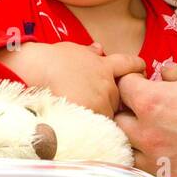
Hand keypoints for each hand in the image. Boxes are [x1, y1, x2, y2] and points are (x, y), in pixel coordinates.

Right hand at [0, 41, 144, 116]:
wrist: (35, 70)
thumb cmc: (48, 60)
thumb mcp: (72, 50)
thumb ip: (89, 53)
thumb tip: (99, 48)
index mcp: (104, 65)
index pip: (131, 64)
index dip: (137, 69)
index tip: (141, 72)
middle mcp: (107, 83)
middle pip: (118, 96)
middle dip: (110, 100)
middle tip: (93, 102)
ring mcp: (101, 100)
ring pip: (109, 113)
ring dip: (100, 115)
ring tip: (81, 116)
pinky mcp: (92, 115)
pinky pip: (98, 127)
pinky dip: (92, 128)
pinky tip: (80, 126)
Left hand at [114, 59, 176, 176]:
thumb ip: (176, 71)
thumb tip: (163, 74)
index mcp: (152, 101)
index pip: (123, 85)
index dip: (131, 77)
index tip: (142, 77)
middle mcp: (147, 131)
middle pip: (116, 116)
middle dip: (125, 105)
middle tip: (141, 100)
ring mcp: (156, 155)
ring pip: (123, 144)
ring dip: (129, 133)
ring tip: (144, 125)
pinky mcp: (168, 173)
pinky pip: (140, 165)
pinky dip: (141, 154)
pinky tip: (155, 145)